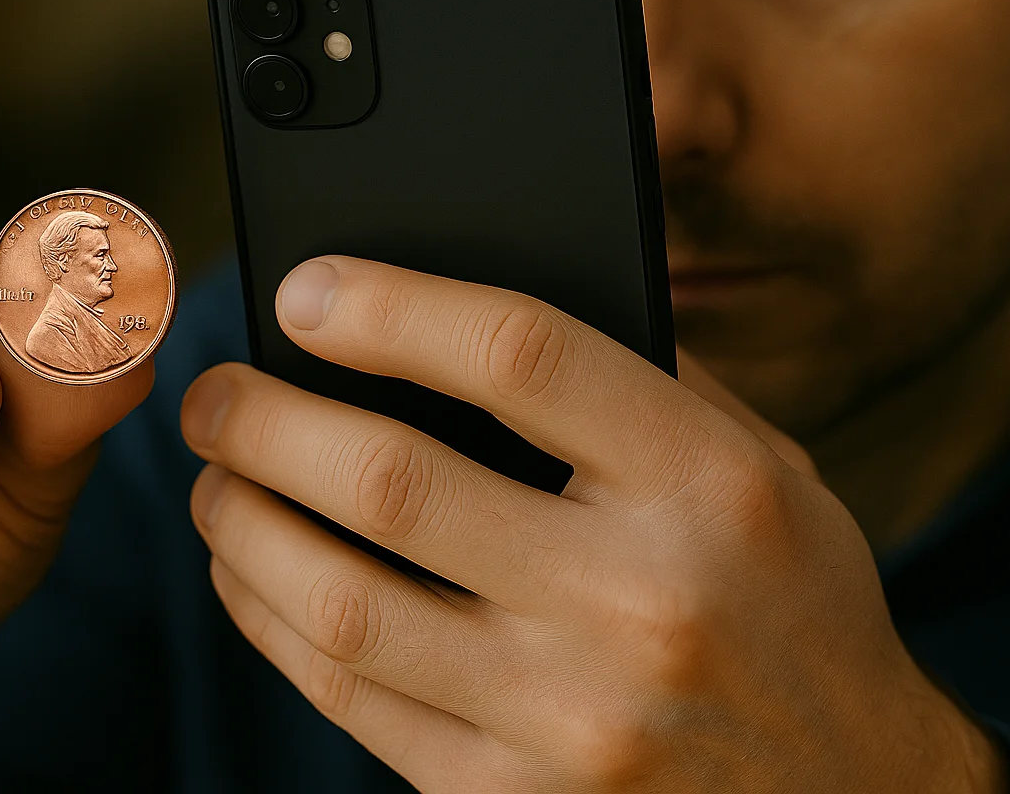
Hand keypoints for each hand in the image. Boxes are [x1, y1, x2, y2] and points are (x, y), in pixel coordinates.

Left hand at [181, 257, 1004, 792]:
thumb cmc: (793, 609)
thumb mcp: (766, 471)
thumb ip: (642, 385)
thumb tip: (463, 316)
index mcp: (708, 486)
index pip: (521, 355)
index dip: (391, 308)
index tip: (306, 291)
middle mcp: (639, 602)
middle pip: (395, 481)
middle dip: (266, 422)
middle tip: (218, 394)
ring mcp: (571, 718)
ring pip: (343, 605)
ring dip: (244, 527)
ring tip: (216, 479)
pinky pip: (349, 701)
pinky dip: (272, 624)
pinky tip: (251, 575)